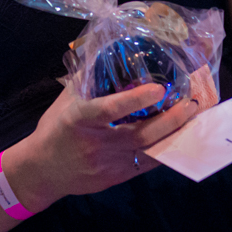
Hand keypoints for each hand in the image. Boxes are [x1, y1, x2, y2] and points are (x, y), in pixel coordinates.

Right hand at [2, 76, 210, 212]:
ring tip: (191, 117)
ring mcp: (109, 164)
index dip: (136, 100)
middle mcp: (98, 143)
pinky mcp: (117, 178)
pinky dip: (163, 149)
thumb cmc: (54, 130)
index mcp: (81, 120)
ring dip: (173, 134)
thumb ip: (88, 80)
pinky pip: (146, 164)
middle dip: (170, 120)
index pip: (110, 110)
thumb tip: (110, 53)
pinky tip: (177, 136)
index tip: (158, 89)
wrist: (41, 172)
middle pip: (141, 135)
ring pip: (149, 151)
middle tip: (190, 103)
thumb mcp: (66, 101)